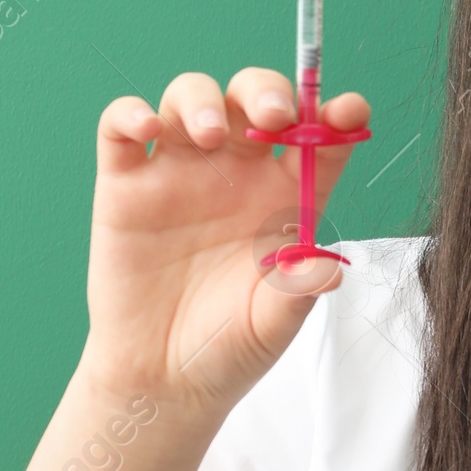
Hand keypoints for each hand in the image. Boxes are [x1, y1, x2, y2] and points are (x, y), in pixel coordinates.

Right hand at [80, 67, 371, 420]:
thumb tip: (328, 265)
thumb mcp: (274, 325)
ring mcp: (178, 172)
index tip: (349, 111)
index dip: (336, 116)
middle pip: (252, 101)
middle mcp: (235, 174)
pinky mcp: (125, 184)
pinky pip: (120, 128)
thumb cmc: (228, 346)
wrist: (162, 378)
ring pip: (190, 98)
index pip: (317, 140)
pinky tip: (147, 128)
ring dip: (202, 100)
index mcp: (283, 198)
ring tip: (208, 134)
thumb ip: (299, 291)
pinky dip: (130, 113)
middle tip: (273, 116)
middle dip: (266, 92)